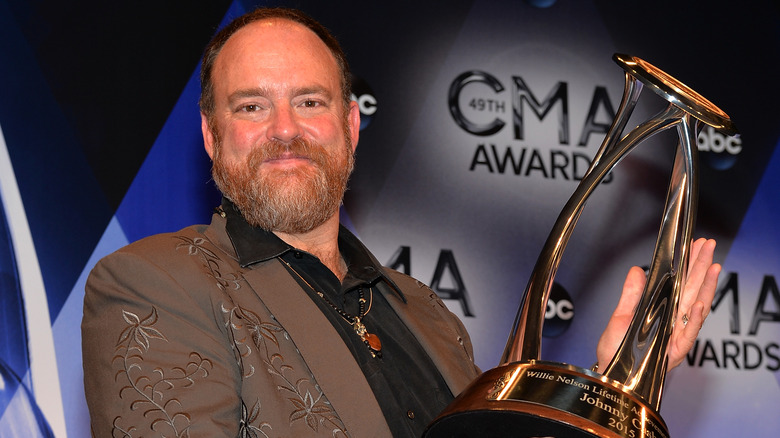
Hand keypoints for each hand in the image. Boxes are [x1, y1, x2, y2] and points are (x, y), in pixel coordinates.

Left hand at [595, 238, 720, 369]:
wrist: (610, 374)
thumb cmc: (617, 349)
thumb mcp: (621, 316)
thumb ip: (631, 294)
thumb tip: (636, 270)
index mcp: (662, 311)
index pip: (680, 284)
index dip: (688, 265)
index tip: (695, 246)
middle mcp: (673, 322)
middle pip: (690, 290)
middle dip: (700, 267)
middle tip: (708, 245)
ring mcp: (676, 335)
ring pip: (694, 308)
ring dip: (704, 288)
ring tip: (712, 268)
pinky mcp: (674, 350)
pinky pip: (687, 334)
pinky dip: (694, 319)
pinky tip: (700, 304)